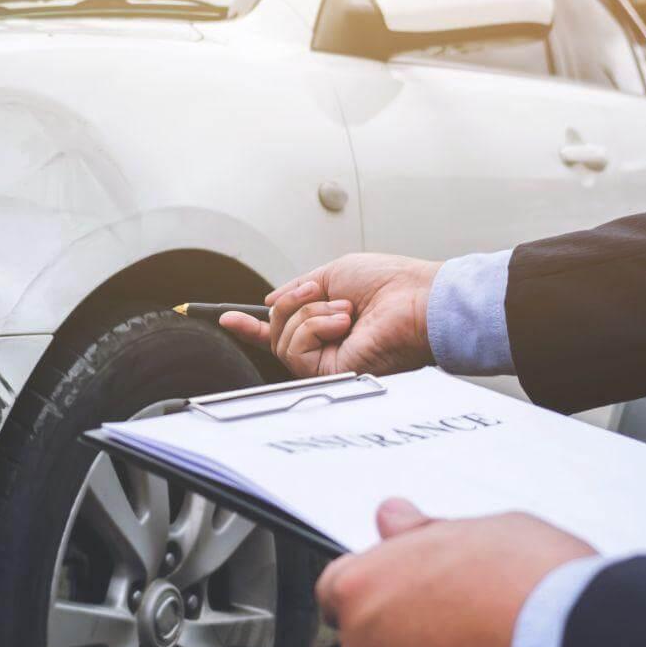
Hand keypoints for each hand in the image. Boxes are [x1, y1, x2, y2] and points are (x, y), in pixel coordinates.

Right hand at [219, 254, 441, 377]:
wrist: (418, 301)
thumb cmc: (391, 284)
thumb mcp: (333, 273)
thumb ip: (298, 289)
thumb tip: (268, 302)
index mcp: (327, 322)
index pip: (282, 330)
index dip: (251, 327)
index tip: (227, 318)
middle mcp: (325, 345)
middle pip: (275, 330)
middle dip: (291, 304)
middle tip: (319, 293)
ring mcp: (326, 361)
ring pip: (282, 339)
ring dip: (309, 313)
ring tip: (345, 310)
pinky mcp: (328, 373)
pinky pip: (294, 349)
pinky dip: (314, 326)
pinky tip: (343, 323)